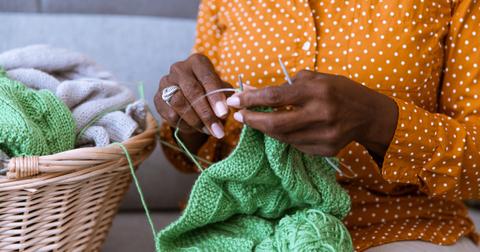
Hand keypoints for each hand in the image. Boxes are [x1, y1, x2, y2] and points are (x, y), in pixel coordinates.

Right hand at [154, 53, 229, 138]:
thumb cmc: (211, 94)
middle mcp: (179, 69)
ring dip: (195, 120)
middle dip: (206, 113)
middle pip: (192, 91)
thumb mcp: (222, 92)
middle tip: (217, 129)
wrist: (192, 102)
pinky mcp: (157, 98)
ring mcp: (165, 82)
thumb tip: (225, 109)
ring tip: (208, 130)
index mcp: (198, 62)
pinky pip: (169, 114)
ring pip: (179, 103)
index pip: (207, 78)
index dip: (215, 97)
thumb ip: (225, 97)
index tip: (224, 114)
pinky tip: (194, 128)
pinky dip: (184, 124)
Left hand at [226, 70, 398, 158]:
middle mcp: (321, 114)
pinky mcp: (326, 150)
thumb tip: (253, 91)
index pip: (275, 97)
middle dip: (252, 120)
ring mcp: (324, 135)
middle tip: (239, 116)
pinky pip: (295, 145)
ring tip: (258, 120)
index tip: (234, 100)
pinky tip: (283, 129)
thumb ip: (286, 85)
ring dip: (265, 129)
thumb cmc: (339, 91)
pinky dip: (284, 137)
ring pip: (282, 137)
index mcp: (317, 91)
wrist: (369, 115)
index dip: (250, 99)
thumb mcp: (316, 78)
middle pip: (274, 123)